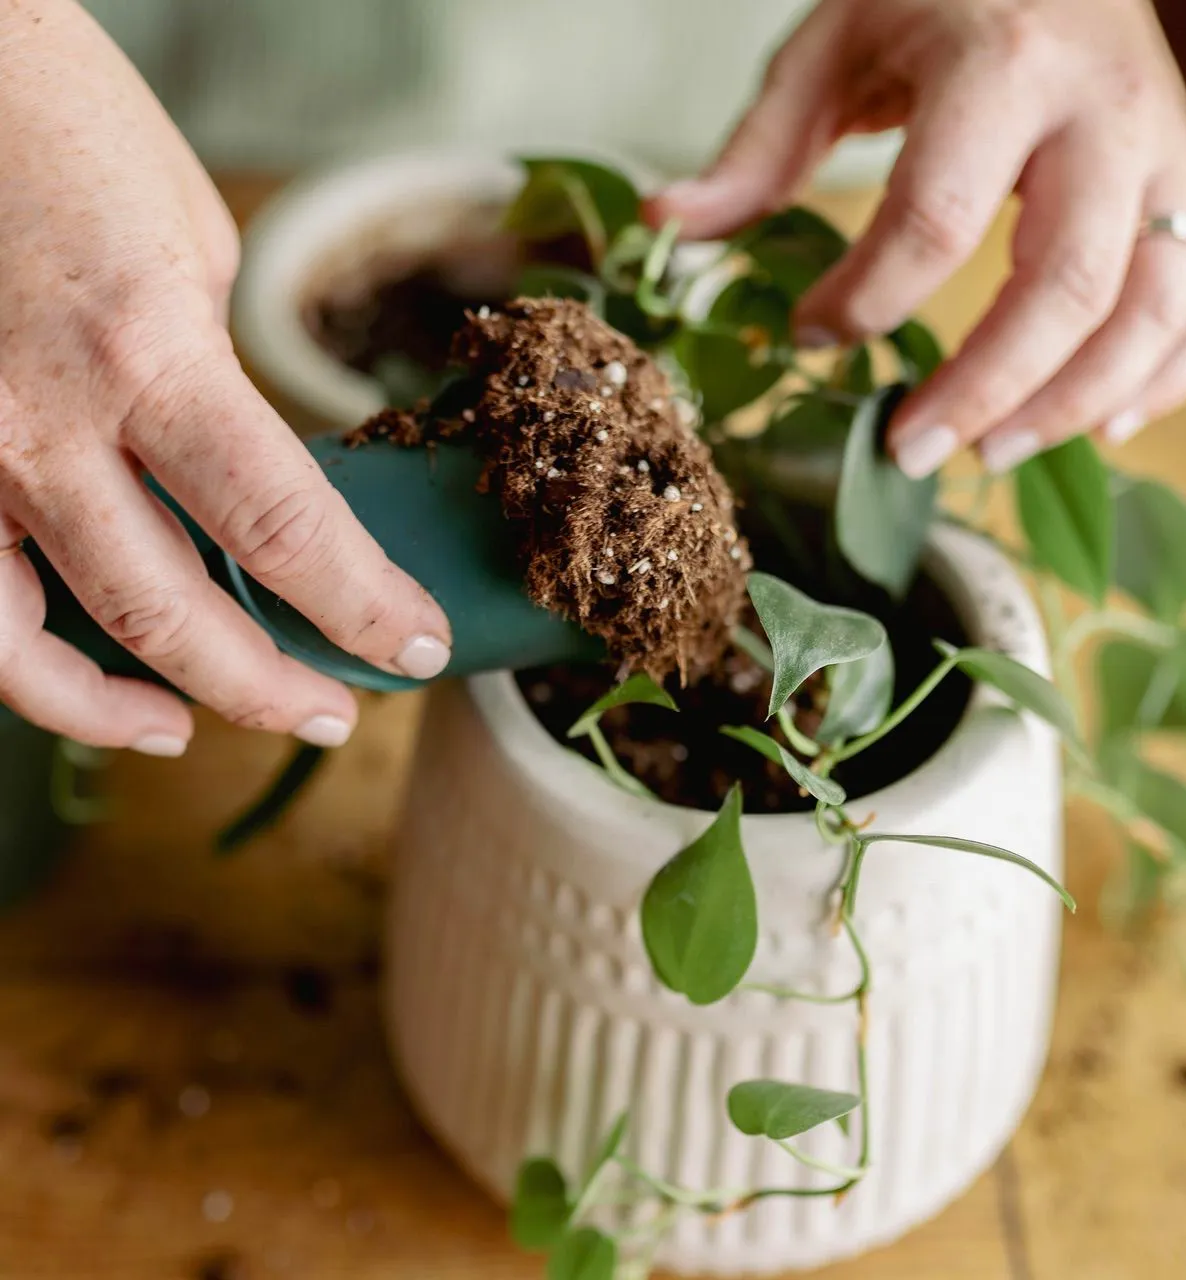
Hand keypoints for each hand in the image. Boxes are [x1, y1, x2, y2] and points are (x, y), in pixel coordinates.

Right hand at [0, 2, 450, 753]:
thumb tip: (261, 469)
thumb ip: (219, 381)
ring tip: (212, 726)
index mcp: (149, 355)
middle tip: (338, 706)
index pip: (284, 529)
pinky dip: (38, 676)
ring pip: (54, 643)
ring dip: (147, 708)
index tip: (415, 644)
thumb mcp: (193, 250)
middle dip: (274, 683)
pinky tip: (105, 690)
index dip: (362, 608)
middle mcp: (42, 424)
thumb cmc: (69, 131)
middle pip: (176, 614)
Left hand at [649, 0, 1185, 476]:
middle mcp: (1104, 110)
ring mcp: (1164, 150)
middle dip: (983, 387)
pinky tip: (1105, 426)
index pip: (934, 218)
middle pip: (1066, 284)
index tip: (809, 334)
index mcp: (1003, 64)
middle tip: (910, 451)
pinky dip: (1169, 373)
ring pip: (1152, 304)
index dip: (866, 300)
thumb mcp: (833, 44)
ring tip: (991, 455)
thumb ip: (757, 148)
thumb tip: (668, 229)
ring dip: (1074, 401)